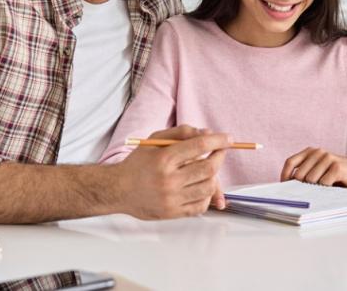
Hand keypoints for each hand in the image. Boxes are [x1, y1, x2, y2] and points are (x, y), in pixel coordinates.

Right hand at [111, 125, 229, 219]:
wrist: (118, 190)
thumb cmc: (138, 163)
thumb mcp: (155, 140)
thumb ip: (181, 133)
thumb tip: (207, 133)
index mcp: (164, 158)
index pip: (199, 146)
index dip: (218, 141)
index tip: (228, 139)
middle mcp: (169, 180)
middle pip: (209, 167)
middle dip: (220, 157)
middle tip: (221, 152)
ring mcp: (172, 198)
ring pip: (208, 187)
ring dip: (214, 176)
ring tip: (208, 169)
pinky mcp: (173, 213)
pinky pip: (201, 206)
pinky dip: (207, 195)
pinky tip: (200, 186)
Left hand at [280, 148, 346, 186]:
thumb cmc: (335, 173)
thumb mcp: (318, 170)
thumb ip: (305, 173)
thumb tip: (286, 186)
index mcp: (310, 151)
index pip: (290, 162)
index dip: (285, 176)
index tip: (284, 187)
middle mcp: (317, 152)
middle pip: (299, 174)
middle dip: (302, 186)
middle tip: (311, 190)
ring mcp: (327, 158)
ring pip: (310, 180)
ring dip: (316, 188)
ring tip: (325, 186)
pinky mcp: (337, 166)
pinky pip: (323, 183)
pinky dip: (326, 188)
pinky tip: (333, 185)